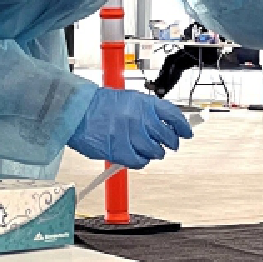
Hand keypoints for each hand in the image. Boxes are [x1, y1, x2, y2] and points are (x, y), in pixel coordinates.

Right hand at [65, 86, 193, 167]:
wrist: (75, 110)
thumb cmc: (98, 105)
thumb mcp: (128, 100)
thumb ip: (147, 111)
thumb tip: (164, 124)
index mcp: (144, 103)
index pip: (173, 116)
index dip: (183, 127)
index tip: (186, 133)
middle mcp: (140, 118)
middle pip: (167, 137)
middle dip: (170, 143)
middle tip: (167, 145)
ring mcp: (130, 135)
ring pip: (155, 152)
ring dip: (154, 153)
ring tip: (146, 150)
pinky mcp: (120, 150)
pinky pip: (139, 162)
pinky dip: (140, 161)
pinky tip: (136, 157)